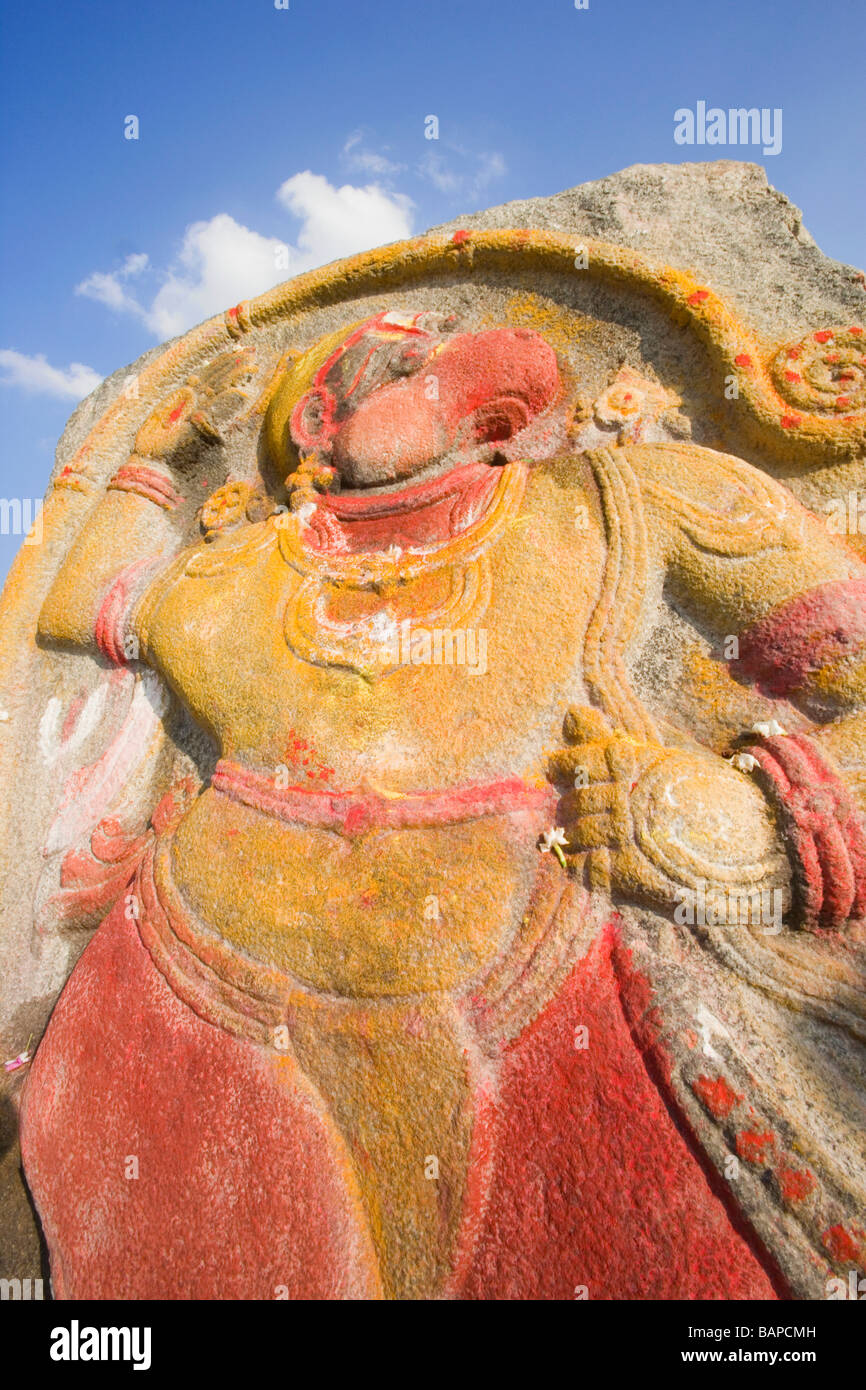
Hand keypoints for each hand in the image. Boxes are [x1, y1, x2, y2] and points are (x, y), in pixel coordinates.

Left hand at [547, 706, 788, 915]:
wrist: (756, 840)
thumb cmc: (710, 794)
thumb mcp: (665, 756)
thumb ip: (614, 739)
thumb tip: (570, 711)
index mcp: (641, 763)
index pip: (586, 758)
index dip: (564, 763)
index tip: (552, 766)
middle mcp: (631, 795)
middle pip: (577, 799)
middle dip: (569, 806)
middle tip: (568, 809)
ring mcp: (631, 834)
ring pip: (579, 832)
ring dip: (572, 835)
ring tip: (575, 836)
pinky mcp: (632, 870)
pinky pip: (589, 866)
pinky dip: (581, 863)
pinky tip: (583, 861)